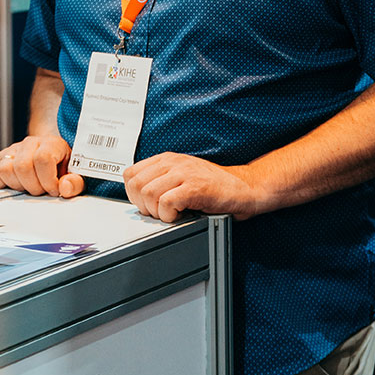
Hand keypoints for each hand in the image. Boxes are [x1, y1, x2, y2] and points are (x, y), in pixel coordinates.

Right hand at [0, 135, 84, 197]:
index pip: (42, 158)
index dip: (48, 180)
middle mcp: (30, 144)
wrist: (52, 156)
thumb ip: (75, 182)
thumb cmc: (63, 167)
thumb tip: (64, 187)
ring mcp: (12, 150)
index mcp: (51, 144)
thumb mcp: (76, 174)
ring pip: (5, 169)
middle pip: (22, 166)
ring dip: (17, 185)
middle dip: (33, 186)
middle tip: (41, 190)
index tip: (53, 189)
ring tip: (28, 186)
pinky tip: (11, 184)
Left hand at [123, 153, 258, 222]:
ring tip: (171, 214)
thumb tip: (138, 197)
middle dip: (143, 206)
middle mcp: (173, 162)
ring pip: (149, 194)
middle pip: (136, 185)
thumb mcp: (183, 176)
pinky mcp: (195, 187)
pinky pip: (167, 202)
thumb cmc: (215, 186)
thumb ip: (161, 181)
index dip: (134, 194)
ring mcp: (184, 173)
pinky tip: (181, 215)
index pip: (130, 174)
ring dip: (156, 212)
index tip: (147, 204)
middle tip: (159, 213)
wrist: (244, 188)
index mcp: (167, 159)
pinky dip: (169, 215)